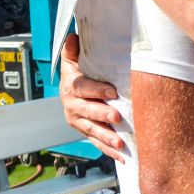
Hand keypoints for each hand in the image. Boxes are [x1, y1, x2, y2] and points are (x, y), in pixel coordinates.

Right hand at [58, 33, 126, 162]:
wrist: (70, 91)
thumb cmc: (78, 72)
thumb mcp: (73, 59)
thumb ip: (73, 50)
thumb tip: (73, 37)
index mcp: (70, 86)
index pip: (82, 87)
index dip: (97, 90)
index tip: (113, 92)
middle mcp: (72, 105)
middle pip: (87, 111)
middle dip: (102, 114)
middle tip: (117, 116)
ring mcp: (78, 121)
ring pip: (92, 130)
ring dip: (106, 137)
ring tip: (120, 143)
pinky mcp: (85, 132)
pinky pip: (97, 143)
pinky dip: (109, 151)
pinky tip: (123, 157)